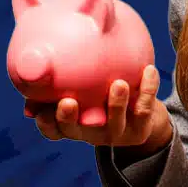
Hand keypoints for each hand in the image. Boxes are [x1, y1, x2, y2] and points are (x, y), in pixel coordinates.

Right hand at [23, 65, 171, 148]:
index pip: (53, 130)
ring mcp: (116, 133)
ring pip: (115, 120)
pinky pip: (144, 108)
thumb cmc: (99, 95)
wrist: (138, 117)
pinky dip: (148, 89)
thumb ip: (62, 76)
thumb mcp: (81, 88)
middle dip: (69, 117)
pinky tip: (149, 70)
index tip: (40, 111)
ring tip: (119, 83)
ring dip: (116, 103)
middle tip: (68, 101)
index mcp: (72, 124)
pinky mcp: (139, 129)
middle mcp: (91, 132)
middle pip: (76, 129)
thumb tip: (38, 54)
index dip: (46, 123)